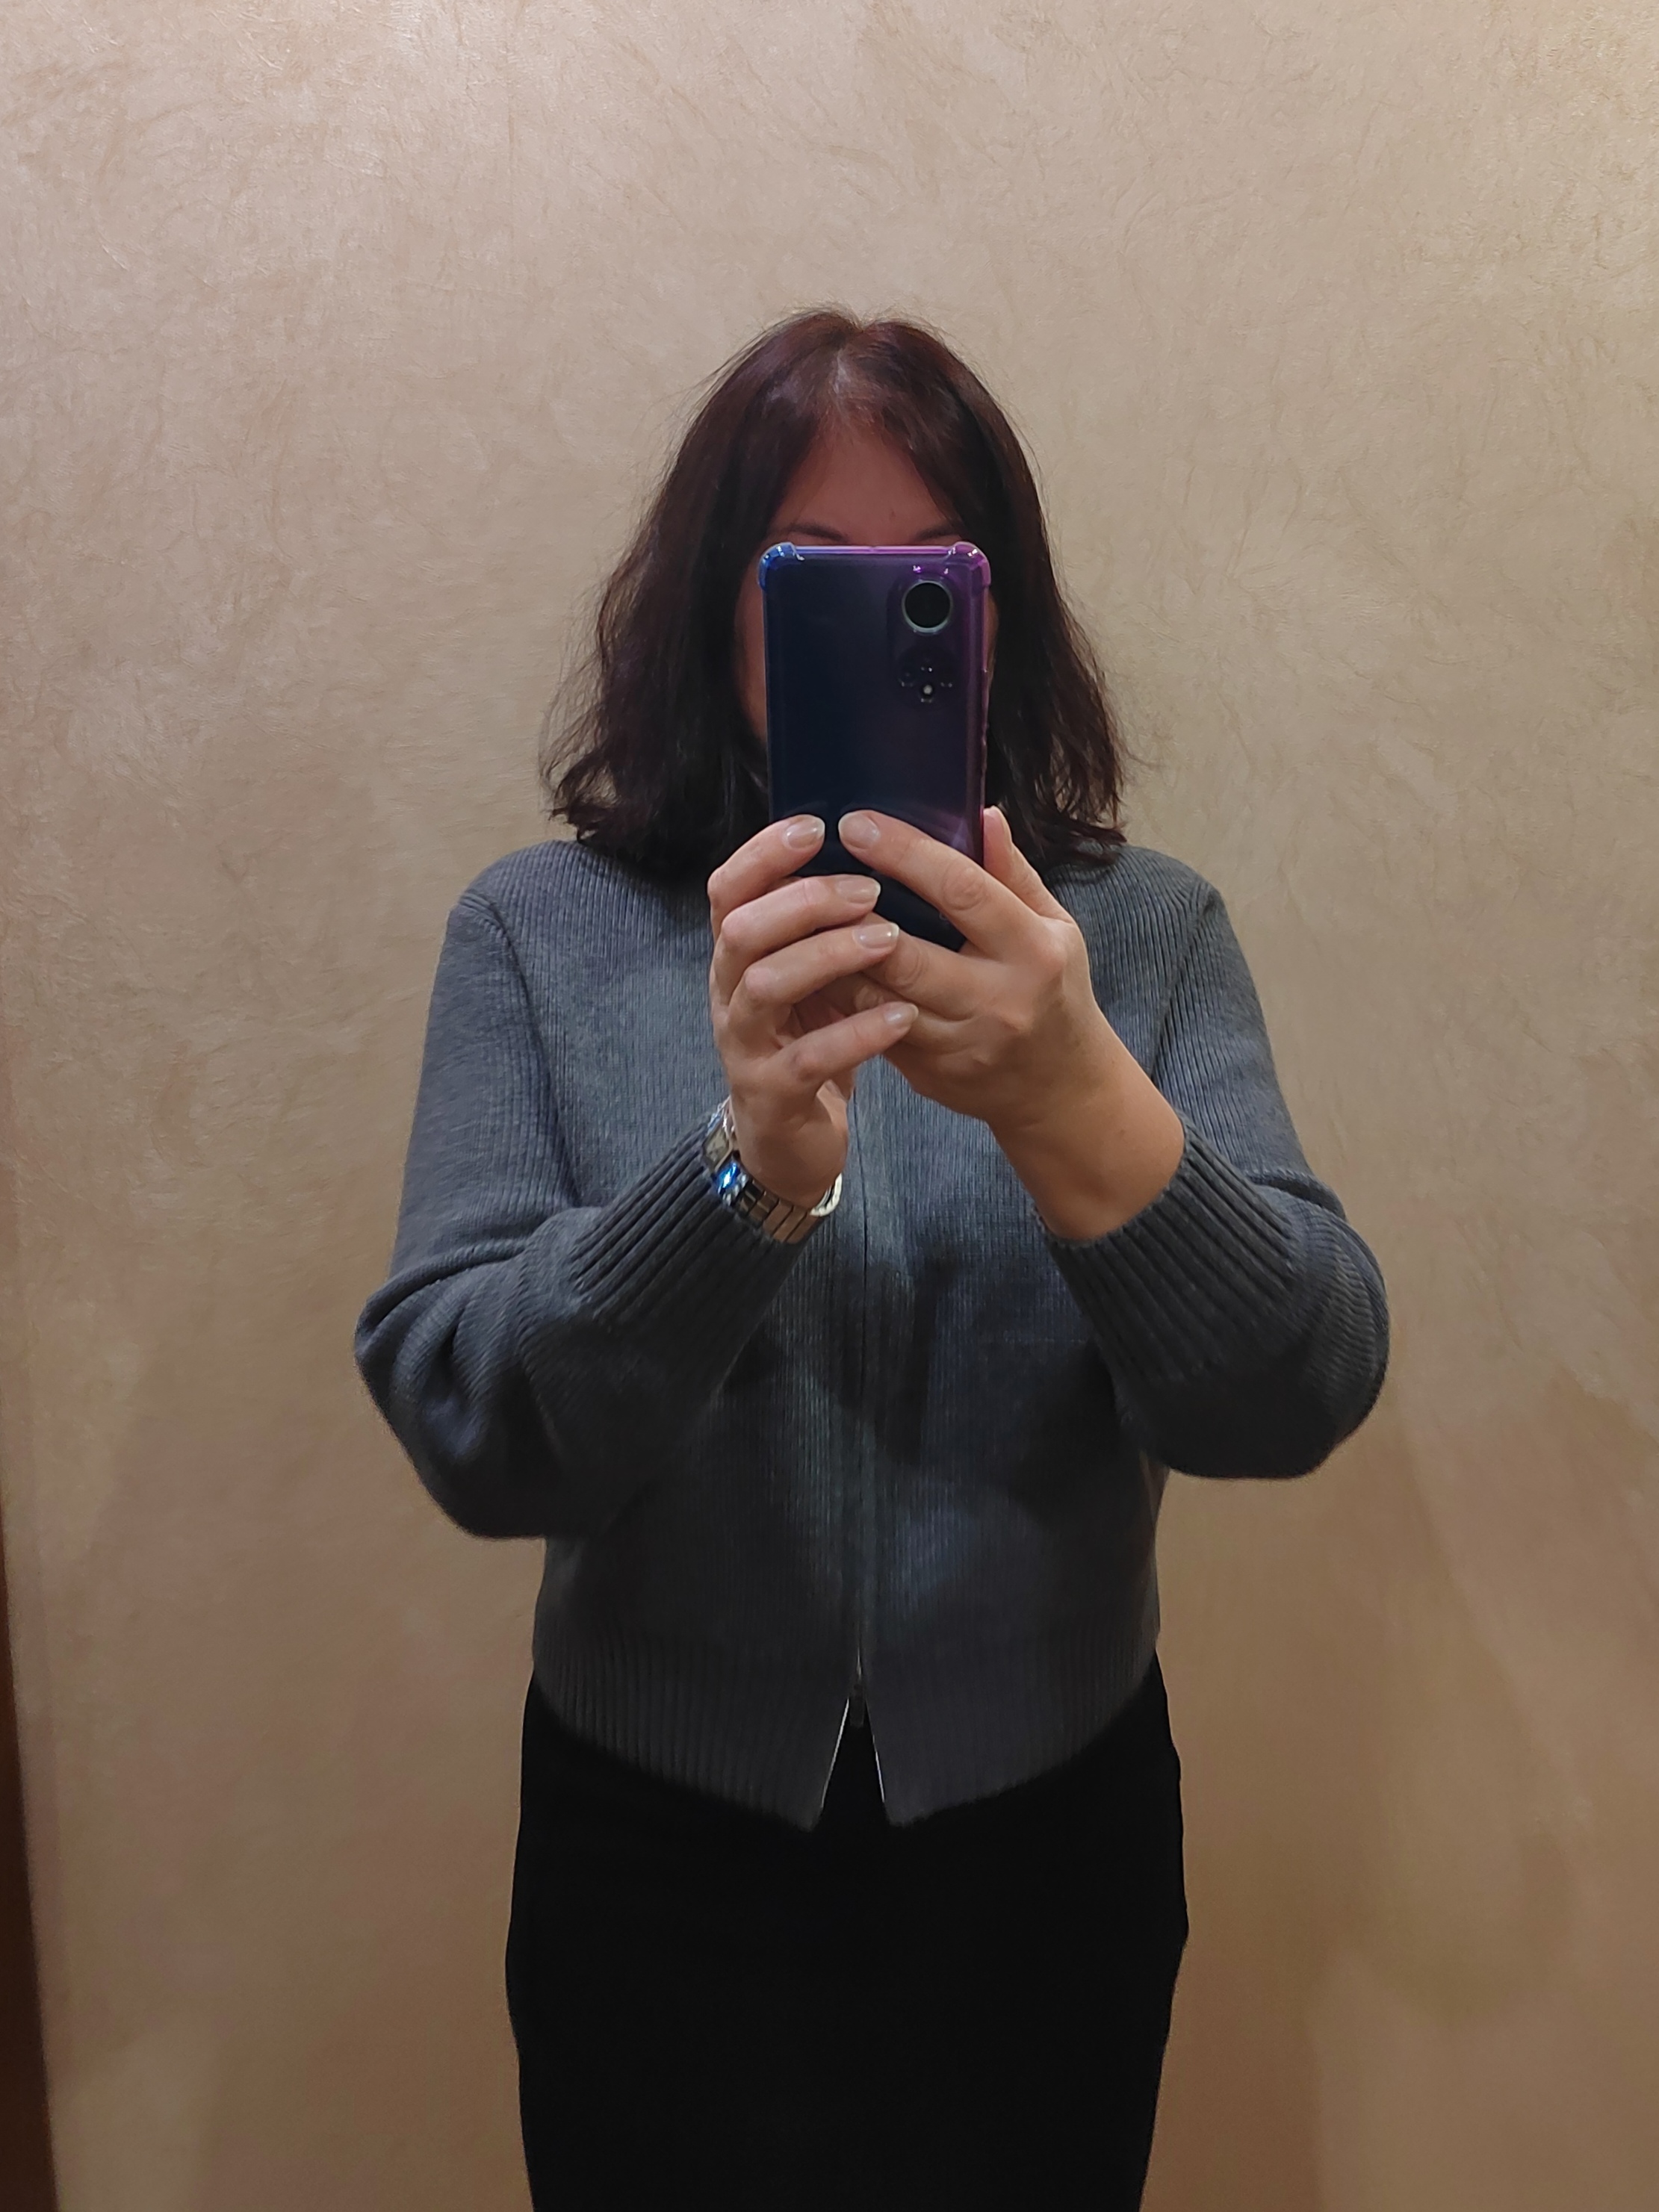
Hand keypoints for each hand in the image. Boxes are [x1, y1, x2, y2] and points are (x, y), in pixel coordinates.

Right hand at [708, 816, 918, 1208]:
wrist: (791, 1142)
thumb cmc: (813, 1039)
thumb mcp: (817, 975)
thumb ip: (830, 919)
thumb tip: (878, 846)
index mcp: (739, 954)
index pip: (729, 888)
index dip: (764, 854)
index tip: (817, 826)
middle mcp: (729, 992)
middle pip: (741, 929)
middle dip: (803, 901)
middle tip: (868, 889)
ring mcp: (743, 1044)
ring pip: (766, 986)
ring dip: (826, 955)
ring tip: (887, 941)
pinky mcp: (770, 1094)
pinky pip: (807, 1058)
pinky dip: (855, 1033)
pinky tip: (901, 1017)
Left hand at [837, 807, 1185, 1237]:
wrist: (1061, 1090)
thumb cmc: (1055, 990)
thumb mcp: (1054, 927)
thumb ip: (1012, 872)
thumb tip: (981, 813)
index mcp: (1032, 952)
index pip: (963, 892)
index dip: (906, 854)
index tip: (858, 823)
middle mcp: (996, 1001)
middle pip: (904, 953)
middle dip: (850, 909)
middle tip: (810, 868)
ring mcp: (958, 1045)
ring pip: (874, 997)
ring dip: (830, 955)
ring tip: (799, 912)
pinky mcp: (928, 1074)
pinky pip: (870, 1026)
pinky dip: (840, 994)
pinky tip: (813, 963)